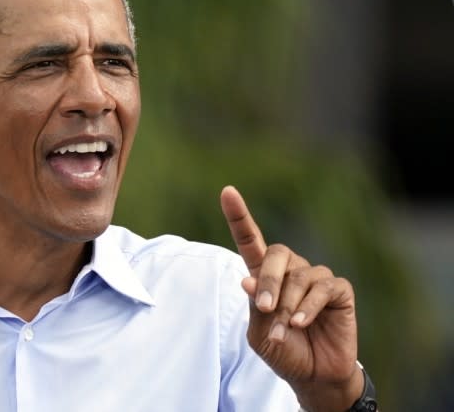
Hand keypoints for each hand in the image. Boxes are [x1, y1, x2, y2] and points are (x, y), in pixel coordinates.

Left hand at [220, 186, 364, 411]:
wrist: (313, 375)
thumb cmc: (282, 349)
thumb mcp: (258, 333)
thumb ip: (253, 307)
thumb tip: (247, 279)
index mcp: (263, 275)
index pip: (250, 240)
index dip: (239, 216)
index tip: (227, 192)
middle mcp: (290, 270)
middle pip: (276, 253)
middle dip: (267, 280)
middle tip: (264, 307)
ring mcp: (315, 278)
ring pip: (298, 276)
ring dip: (287, 306)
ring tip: (284, 329)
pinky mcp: (338, 290)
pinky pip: (322, 289)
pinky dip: (308, 307)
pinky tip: (301, 324)